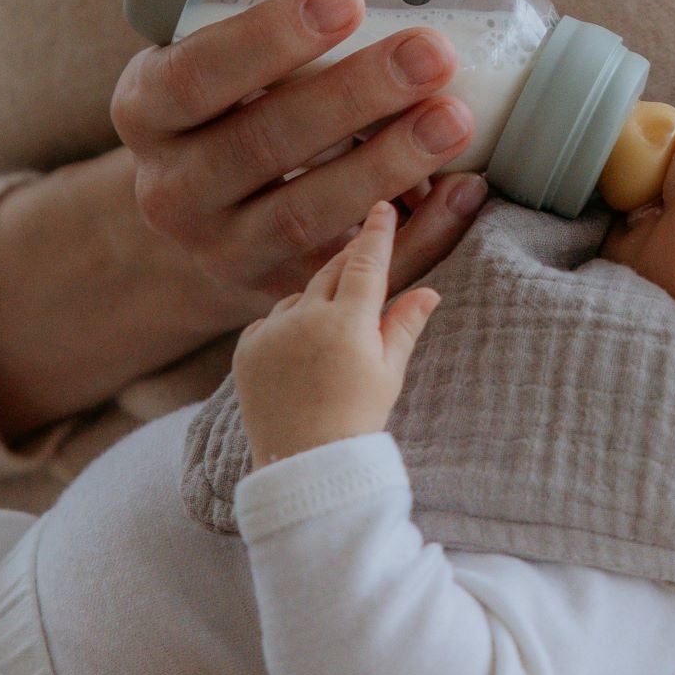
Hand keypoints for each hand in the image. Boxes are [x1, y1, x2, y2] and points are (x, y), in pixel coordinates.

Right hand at [0, 0, 486, 446]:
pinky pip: (353, 272)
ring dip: (389, 167)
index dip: (267, 38)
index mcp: (150, 103)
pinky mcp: (284, 294)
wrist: (209, 209)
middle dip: (352, 100)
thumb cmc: (245, 80)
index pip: (199, 71)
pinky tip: (470, 192)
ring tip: (460, 121)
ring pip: (308, 217)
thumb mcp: (251, 6)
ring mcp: (228, 250)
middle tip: (434, 54)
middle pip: (263, 146)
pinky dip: (416, 235)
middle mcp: (174, 186)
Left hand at [235, 199, 441, 462]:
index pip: (366, 262)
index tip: (382, 209)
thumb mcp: (388, 372)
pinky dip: (287, 324)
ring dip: (318, 298)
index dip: (377, 233)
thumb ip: (404, 324)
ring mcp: (271, 332)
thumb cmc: (356, 420)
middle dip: (349, 258)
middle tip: (365, 248)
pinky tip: (300, 349)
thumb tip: (429, 291)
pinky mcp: (246, 348)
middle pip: (331, 271)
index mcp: (348, 322)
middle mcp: (305, 318)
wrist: (303, 465)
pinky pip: (271, 320)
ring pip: (300, 296)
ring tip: (333, 329)